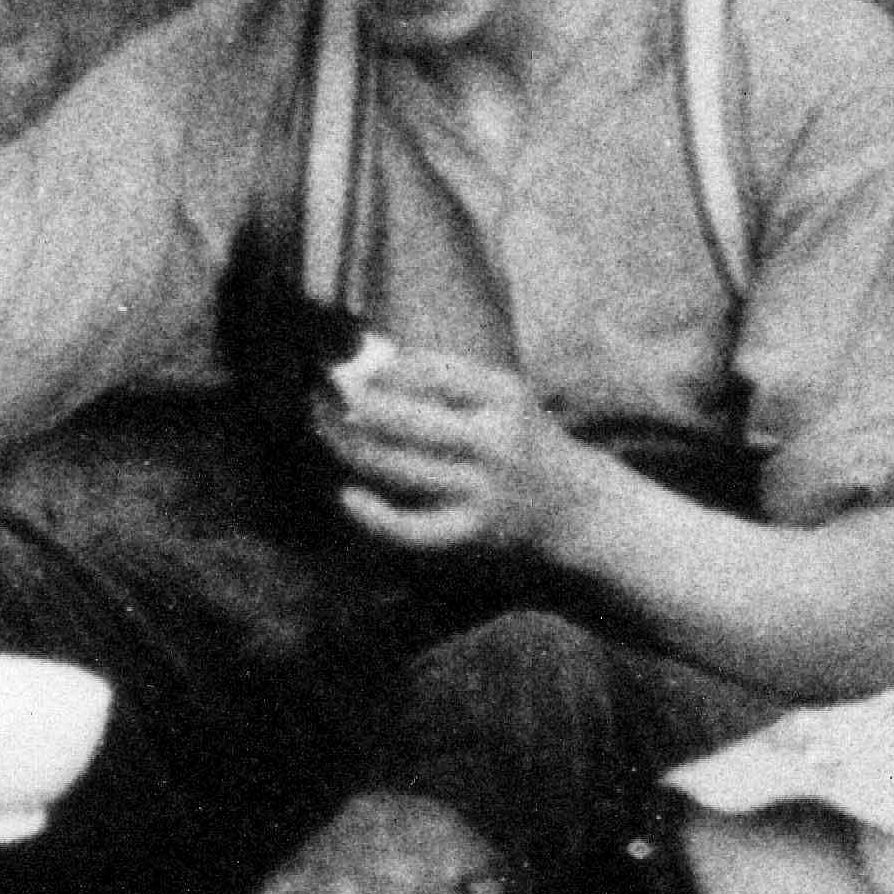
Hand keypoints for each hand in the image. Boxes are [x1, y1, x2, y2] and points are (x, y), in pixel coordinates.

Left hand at [317, 340, 606, 564]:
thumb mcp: (502, 399)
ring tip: (323, 430)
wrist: (574, 510)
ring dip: (351, 448)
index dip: (382, 369)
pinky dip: (374, 514)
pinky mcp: (470, 532)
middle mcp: (495, 442)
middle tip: (319, 393)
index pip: (433, 372)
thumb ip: (448, 380)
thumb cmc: (520, 442)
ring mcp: (482, 490)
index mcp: (505, 396)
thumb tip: (368, 360)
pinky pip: (411, 527)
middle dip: (355, 405)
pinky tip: (347, 495)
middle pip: (407, 420)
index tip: (350, 365)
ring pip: (399, 468)